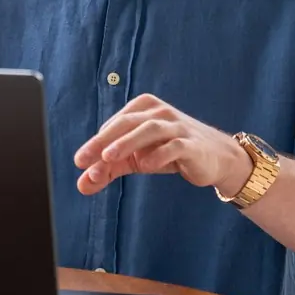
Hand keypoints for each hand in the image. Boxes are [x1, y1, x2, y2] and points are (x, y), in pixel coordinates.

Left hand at [73, 94, 252, 197]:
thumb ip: (108, 170)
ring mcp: (177, 126)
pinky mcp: (192, 144)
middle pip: (127, 122)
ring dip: (127, 142)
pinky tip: (146, 165)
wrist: (214, 158)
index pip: (114, 125)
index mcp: (142, 108)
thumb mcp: (136, 159)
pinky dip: (159, 154)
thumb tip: (81, 185)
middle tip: (84, 159)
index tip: (80, 162)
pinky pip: (175, 145)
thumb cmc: (169, 152)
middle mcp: (159, 112)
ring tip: (108, 157)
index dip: (96, 144)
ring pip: (149, 129)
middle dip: (103, 140)